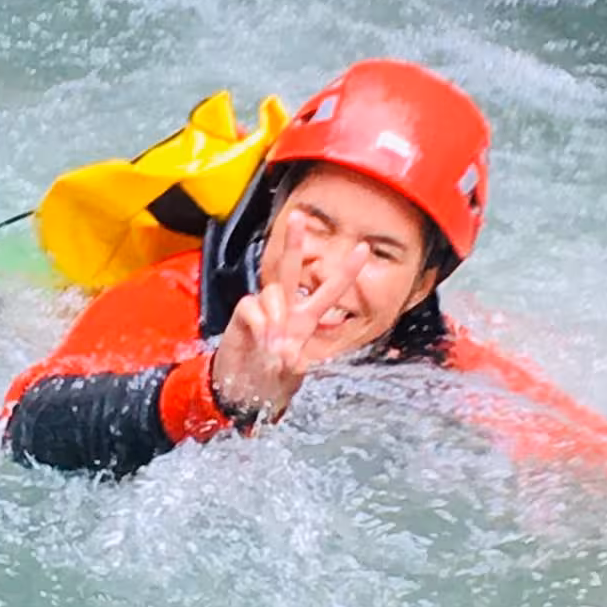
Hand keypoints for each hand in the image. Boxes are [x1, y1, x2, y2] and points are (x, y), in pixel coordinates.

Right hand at [210, 211, 369, 425]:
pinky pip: (252, 306)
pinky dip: (260, 323)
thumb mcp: (293, 374)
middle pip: (292, 267)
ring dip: (277, 315)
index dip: (347, 270)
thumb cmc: (272, 378)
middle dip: (295, 242)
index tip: (364, 248)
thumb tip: (287, 352)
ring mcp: (264, 309)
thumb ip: (294, 362)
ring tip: (276, 342)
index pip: (330, 289)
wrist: (243, 389)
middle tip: (299, 216)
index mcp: (307, 318)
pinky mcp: (243, 315)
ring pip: (273, 289)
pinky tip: (261, 340)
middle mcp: (286, 307)